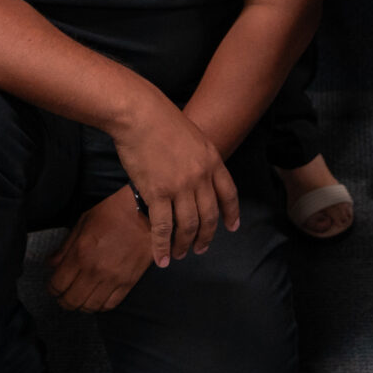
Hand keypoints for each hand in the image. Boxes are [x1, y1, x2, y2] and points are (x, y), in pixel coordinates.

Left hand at [48, 188, 154, 311]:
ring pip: (90, 307)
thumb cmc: (112, 213)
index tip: (53, 287)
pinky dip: (100, 306)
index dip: (51, 289)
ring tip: (80, 299)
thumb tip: (51, 264)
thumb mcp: (83, 223)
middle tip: (63, 296)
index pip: (58, 284)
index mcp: (80, 253)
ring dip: (81, 306)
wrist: (145, 212)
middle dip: (63, 301)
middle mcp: (95, 270)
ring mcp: (113, 278)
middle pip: (71, 301)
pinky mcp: (128, 282)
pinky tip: (97, 299)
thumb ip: (65, 247)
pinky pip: (110, 305)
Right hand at [108, 92, 237, 265]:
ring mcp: (181, 187)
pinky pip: (163, 228)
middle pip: (209, 216)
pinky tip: (161, 258)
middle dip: (206, 237)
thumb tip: (196, 178)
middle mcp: (201, 176)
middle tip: (200, 249)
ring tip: (179, 254)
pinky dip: (162, 247)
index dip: (231, 214)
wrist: (140, 114)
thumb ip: (199, 159)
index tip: (232, 228)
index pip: (228, 194)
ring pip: (188, 226)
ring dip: (184, 245)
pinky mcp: (158, 193)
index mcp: (212, 160)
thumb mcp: (193, 136)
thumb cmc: (161, 120)